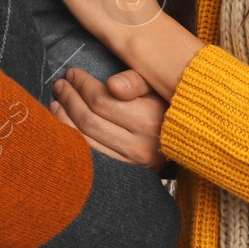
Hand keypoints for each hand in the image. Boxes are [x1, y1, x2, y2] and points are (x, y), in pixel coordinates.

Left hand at [49, 68, 167, 169]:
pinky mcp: (124, 174)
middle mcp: (140, 145)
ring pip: (84, 141)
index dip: (82, 84)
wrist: (191, 140)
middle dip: (70, 99)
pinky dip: (71, 140)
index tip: (72, 73)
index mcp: (150, 119)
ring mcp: (130, 164)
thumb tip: (112, 84)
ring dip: (64, 120)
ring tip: (57, 102)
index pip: (102, 100)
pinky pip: (90, 157)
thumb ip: (137, 81)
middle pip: (90, 120)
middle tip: (61, 85)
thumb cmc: (171, 105)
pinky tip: (63, 125)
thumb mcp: (160, 86)